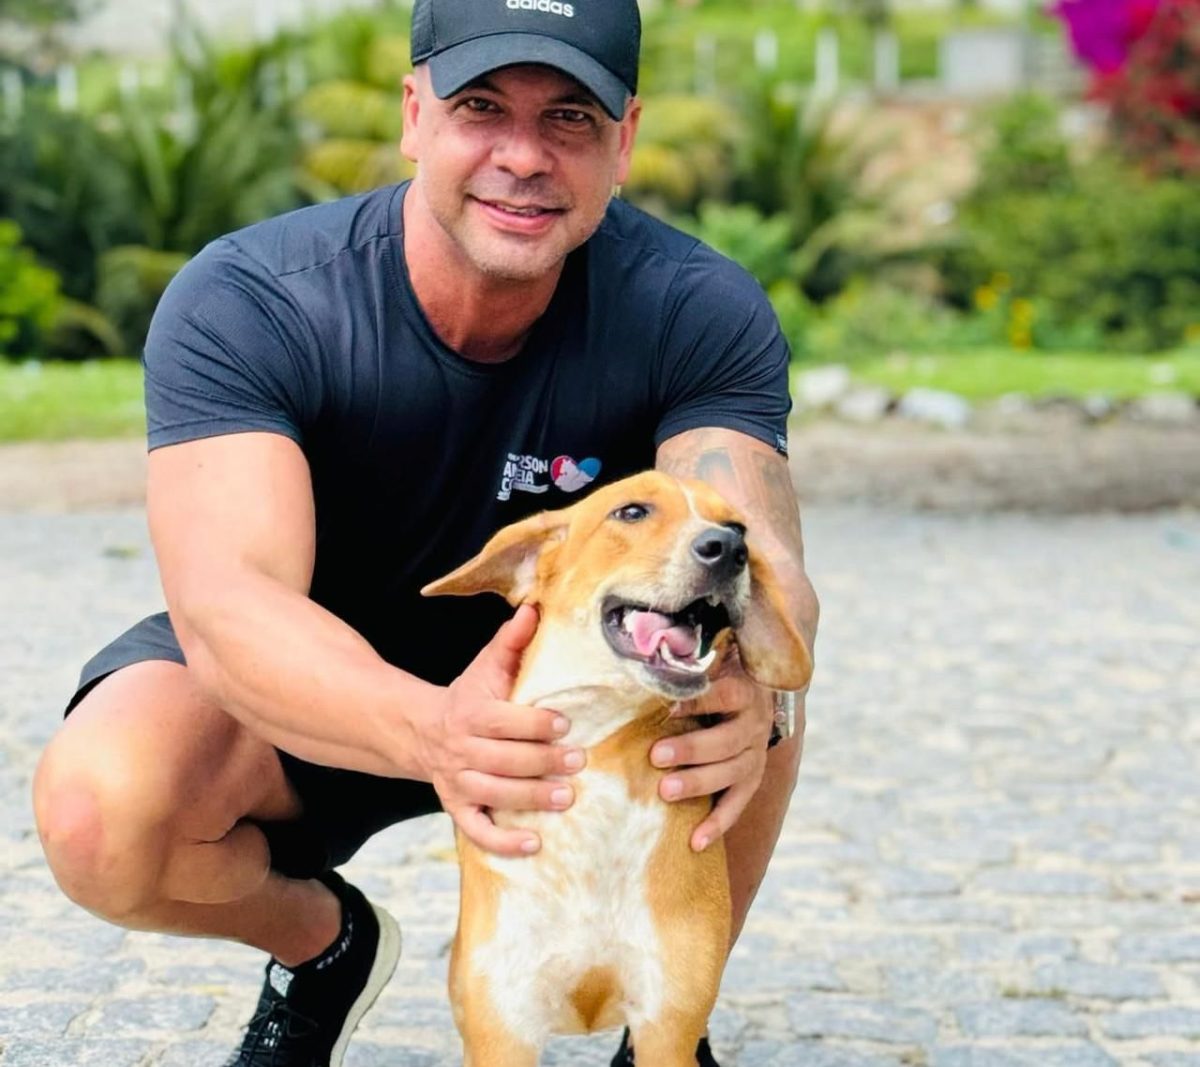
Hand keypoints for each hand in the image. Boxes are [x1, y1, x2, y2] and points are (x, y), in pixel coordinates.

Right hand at [418, 604, 586, 856]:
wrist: (421, 731)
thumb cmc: (469, 696)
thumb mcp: (486, 666)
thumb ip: (512, 641)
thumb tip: (536, 607)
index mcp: (472, 714)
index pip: (505, 722)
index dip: (535, 723)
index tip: (564, 725)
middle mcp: (462, 751)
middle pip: (504, 760)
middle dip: (542, 762)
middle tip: (578, 762)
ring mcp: (459, 783)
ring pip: (494, 794)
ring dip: (530, 799)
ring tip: (566, 799)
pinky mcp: (457, 808)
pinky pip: (477, 830)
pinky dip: (503, 842)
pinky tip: (533, 845)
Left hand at [649, 667, 773, 852]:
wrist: (754, 695)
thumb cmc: (715, 679)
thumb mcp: (709, 667)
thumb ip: (685, 672)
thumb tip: (645, 671)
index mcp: (743, 691)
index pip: (724, 695)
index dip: (697, 701)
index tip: (665, 709)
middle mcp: (754, 724)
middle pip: (727, 740)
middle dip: (691, 749)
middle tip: (656, 755)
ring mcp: (756, 755)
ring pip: (732, 773)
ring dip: (698, 783)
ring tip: (665, 791)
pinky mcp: (752, 780)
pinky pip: (737, 805)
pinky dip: (717, 824)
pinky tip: (695, 842)